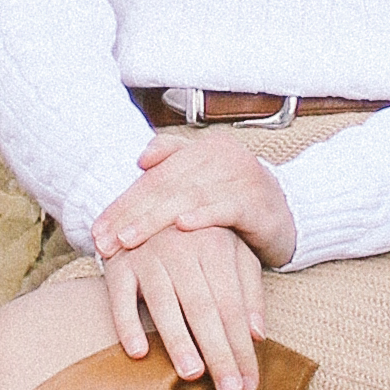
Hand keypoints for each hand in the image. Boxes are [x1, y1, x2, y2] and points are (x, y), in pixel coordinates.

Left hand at [89, 131, 299, 270]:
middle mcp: (221, 157)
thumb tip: (140, 159)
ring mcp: (241, 178)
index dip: (123, 201)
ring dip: (155, 219)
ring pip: (188, 197)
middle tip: (104, 240)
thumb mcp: (204, 183)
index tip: (97, 229)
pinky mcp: (259, 202)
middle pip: (165, 185)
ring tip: (129, 238)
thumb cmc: (237, 201)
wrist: (292, 214)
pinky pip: (227, 208)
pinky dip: (204, 216)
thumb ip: (173, 166)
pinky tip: (182, 227)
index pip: (153, 176)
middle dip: (130, 214)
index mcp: (203, 149)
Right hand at [97, 218, 273, 389]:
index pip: (232, 306)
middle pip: (203, 308)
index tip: (250, 385)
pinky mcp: (117, 265)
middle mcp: (181, 249)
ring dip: (178, 340)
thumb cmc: (200, 239)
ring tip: (193, 374)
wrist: (148, 206)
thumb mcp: (233, 254)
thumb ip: (249, 291)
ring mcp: (147, 255)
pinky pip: (120, 298)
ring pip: (164, 303)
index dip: (242, 347)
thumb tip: (259, 334)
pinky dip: (127, 324)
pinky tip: (139, 352)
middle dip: (219, 352)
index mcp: (215, 247)